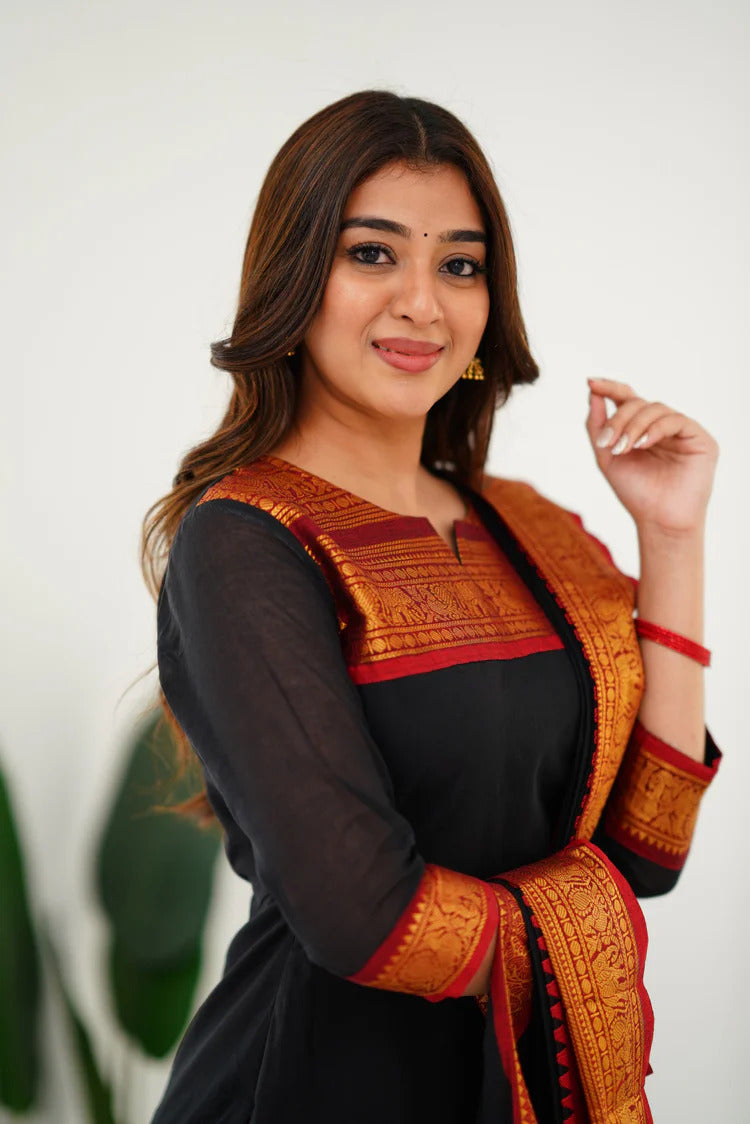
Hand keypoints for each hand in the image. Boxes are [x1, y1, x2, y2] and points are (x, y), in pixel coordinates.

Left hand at [586, 378, 718, 536]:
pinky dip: (655, 430)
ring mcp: (681, 430)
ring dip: (634, 426)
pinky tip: (643, 444)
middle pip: (637, 403)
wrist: (658, 521)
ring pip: (655, 409)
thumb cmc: (636, 492)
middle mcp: (661, 425)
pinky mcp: (699, 438)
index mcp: (641, 428)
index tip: (591, 382)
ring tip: (622, 449)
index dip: (610, 388)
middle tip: (606, 441)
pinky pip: (675, 421)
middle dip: (618, 419)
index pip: (627, 398)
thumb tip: (592, 394)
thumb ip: (598, 426)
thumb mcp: (607, 457)